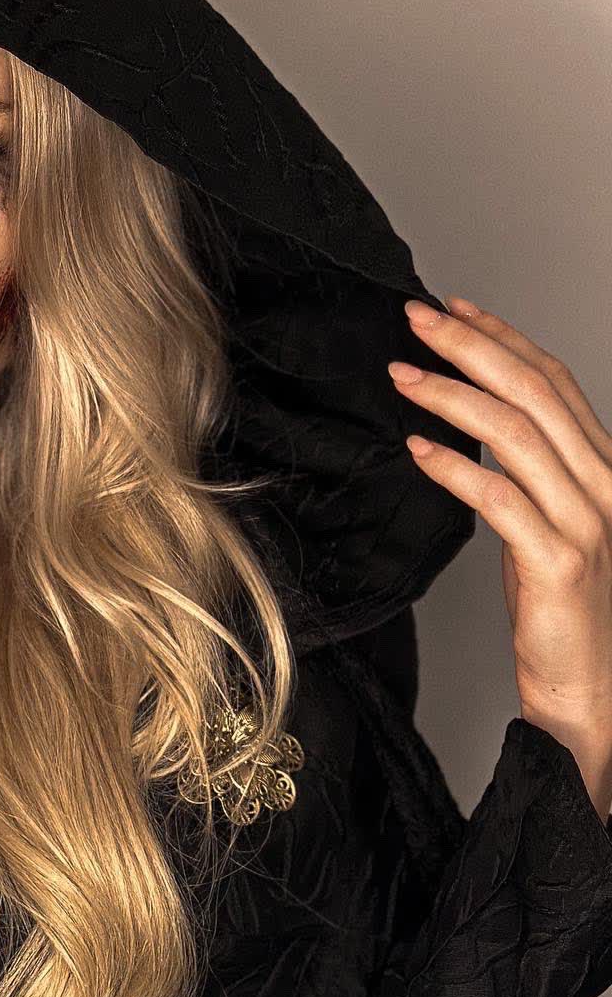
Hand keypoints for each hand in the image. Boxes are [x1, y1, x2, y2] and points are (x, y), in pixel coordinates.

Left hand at [388, 296, 611, 818]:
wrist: (588, 688)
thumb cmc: (559, 609)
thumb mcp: (542, 522)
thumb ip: (521, 471)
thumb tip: (464, 424)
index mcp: (601, 466)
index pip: (553, 381)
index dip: (503, 337)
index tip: (453, 308)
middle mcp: (602, 483)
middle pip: (534, 392)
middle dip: (471, 346)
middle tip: (416, 318)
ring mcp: (585, 520)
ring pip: (517, 434)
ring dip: (453, 396)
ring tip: (404, 376)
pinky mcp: (558, 561)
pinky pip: (501, 499)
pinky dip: (456, 467)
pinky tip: (418, 449)